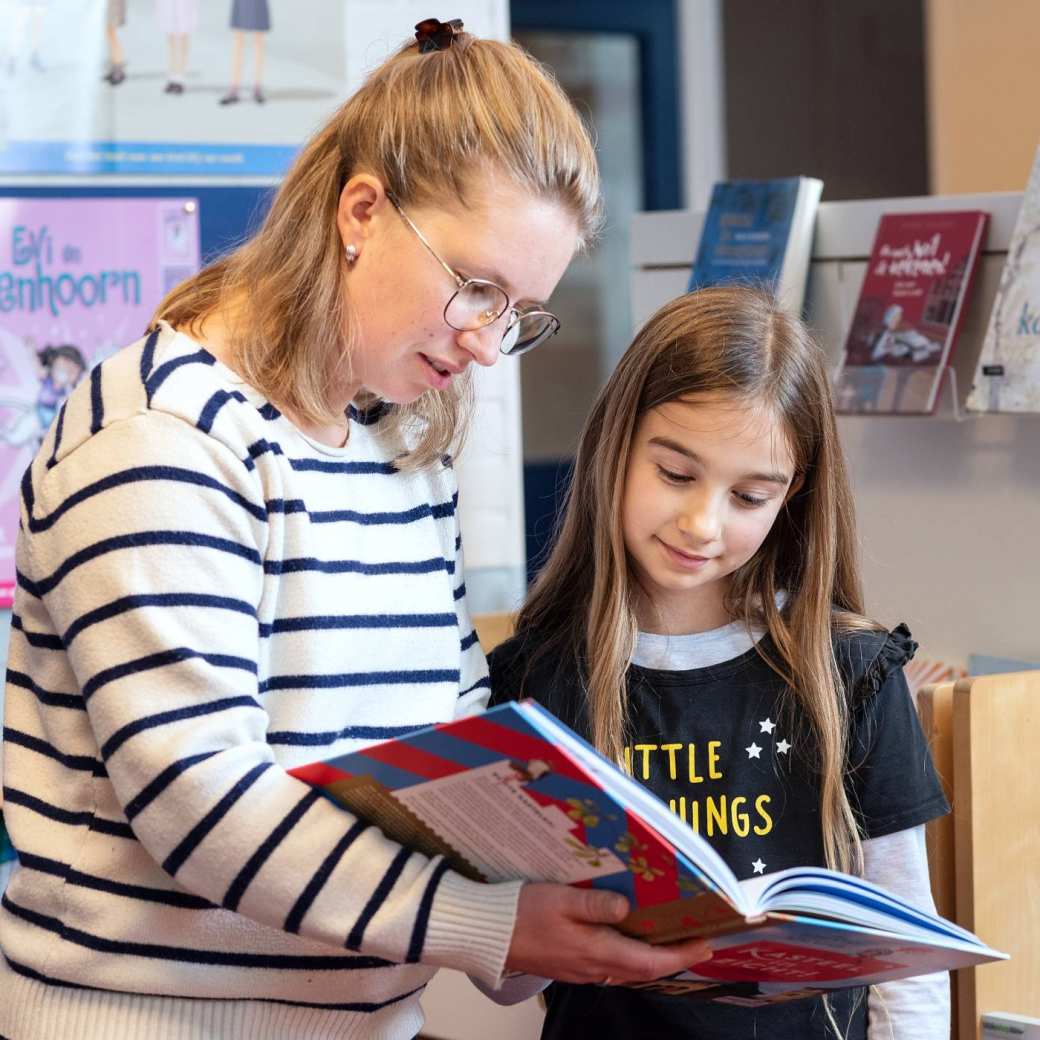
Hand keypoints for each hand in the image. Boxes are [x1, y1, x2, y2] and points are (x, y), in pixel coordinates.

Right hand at [505, 882, 711, 984]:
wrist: (487, 934)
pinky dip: (630, 955)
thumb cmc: (522, 912)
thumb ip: (595, 904)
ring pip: (627, 969)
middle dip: (674, 958)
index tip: (705, 944)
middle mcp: (593, 967)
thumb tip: (628, 907)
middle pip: (643, 970)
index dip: (680, 956)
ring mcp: (580, 970)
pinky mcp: (569, 965)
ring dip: (653, 958)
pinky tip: (629, 938)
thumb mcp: (560, 899)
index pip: (649, 962)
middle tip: (698, 941)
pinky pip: (610, 965)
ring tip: (671, 938)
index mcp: (595, 951)